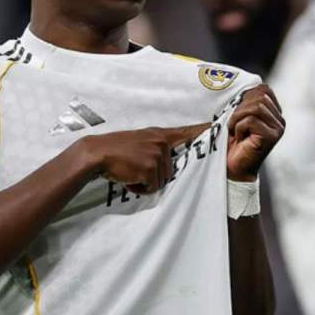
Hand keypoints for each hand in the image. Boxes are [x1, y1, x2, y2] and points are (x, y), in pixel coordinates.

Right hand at [78, 123, 209, 193]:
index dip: (203, 131)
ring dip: (145, 182)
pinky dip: (138, 187)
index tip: (218, 127)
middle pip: (169, 170)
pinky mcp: (151, 168)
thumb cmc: (114, 150)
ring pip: (160, 181)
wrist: (96, 153)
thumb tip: (161, 161)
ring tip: (129, 172)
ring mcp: (157, 155)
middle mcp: (161, 143)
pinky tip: (128, 177)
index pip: (185, 132)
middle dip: (152, 175)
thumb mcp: (137, 141)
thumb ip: (152, 146)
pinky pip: (151, 187)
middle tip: (134, 167)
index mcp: (158, 135)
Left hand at [227, 85, 284, 180]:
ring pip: (255, 107)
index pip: (263, 89)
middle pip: (259, 96)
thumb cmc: (232, 141)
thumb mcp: (239, 115)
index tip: (236, 115)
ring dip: (238, 118)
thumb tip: (247, 84)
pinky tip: (239, 139)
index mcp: (274, 112)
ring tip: (235, 131)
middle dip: (239, 109)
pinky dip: (239, 128)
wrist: (232, 167)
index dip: (244, 98)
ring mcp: (278, 128)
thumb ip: (246, 100)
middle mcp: (280, 119)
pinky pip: (251, 120)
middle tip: (233, 125)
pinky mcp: (272, 136)